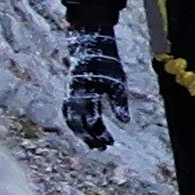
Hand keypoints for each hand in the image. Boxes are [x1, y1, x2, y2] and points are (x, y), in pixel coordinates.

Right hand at [59, 28, 130, 151]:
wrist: (89, 47)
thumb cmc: (106, 65)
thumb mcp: (117, 83)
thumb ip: (120, 103)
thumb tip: (125, 122)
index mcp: (88, 95)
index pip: (93, 121)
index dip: (101, 134)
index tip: (110, 142)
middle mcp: (76, 97)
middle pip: (80, 124)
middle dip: (90, 137)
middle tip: (102, 147)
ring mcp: (70, 95)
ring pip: (71, 120)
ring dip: (82, 133)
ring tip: (93, 144)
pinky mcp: (69, 93)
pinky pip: (68, 113)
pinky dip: (75, 124)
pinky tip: (85, 130)